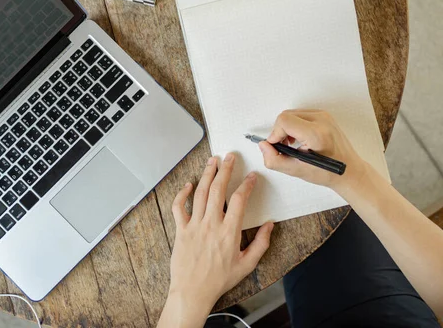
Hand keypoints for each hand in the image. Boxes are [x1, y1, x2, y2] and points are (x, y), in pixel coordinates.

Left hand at [157, 154, 273, 327]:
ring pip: (200, 193)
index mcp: (229, 232)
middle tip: (230, 157)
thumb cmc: (219, 280)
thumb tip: (270, 226)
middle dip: (225, 170)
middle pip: (218, 189)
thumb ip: (261, 244)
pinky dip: (182, 194)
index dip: (247, 185)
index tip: (252, 176)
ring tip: (212, 161)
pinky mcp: (181, 230)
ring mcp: (194, 225)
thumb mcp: (247, 265)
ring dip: (207, 174)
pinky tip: (188, 185)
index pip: (239, 200)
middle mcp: (211, 224)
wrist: (192, 292)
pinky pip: (179, 207)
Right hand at [259, 109, 366, 190]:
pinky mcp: (324, 115)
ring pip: (291, 114)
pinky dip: (294, 125)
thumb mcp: (297, 170)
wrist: (349, 171)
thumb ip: (274, 160)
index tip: (276, 146)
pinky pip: (300, 114)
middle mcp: (321, 120)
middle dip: (279, 131)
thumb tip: (263, 145)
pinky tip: (298, 139)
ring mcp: (324, 116)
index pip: (284, 121)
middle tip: (283, 147)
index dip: (275, 134)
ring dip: (286, 128)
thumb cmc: (328, 172)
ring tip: (291, 144)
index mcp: (316, 133)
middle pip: (286, 116)